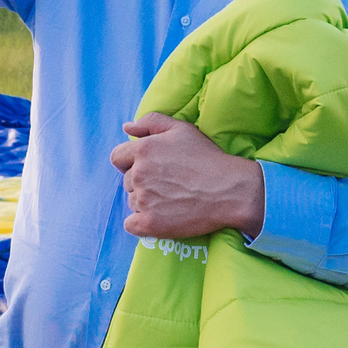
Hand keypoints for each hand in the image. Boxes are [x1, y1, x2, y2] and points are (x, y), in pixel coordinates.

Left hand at [110, 113, 265, 239]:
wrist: (230, 191)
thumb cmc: (208, 158)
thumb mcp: (182, 129)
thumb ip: (151, 122)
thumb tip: (126, 127)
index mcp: (143, 150)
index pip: (117, 158)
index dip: (131, 163)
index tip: (150, 169)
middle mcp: (138, 174)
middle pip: (127, 182)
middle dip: (143, 183)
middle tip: (168, 185)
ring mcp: (143, 200)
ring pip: (132, 202)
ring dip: (145, 203)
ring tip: (171, 200)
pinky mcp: (149, 223)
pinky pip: (131, 225)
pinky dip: (142, 223)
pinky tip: (161, 217)